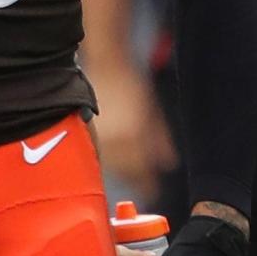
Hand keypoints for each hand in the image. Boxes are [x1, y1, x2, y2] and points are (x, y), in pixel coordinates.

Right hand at [88, 61, 176, 198]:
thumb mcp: (153, 113)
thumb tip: (168, 163)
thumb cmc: (132, 85)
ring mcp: (99, 137)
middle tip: (143, 184)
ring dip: (121, 173)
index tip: (153, 189)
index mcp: (133, 136)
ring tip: (128, 175)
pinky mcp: (88, 132)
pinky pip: (98, 155)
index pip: (141, 172)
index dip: (148, 183)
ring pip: (111, 166)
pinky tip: (113, 162)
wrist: (106, 66)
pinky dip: (108, 161)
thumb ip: (160, 140)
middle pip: (126, 173)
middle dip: (136, 179)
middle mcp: (114, 141)